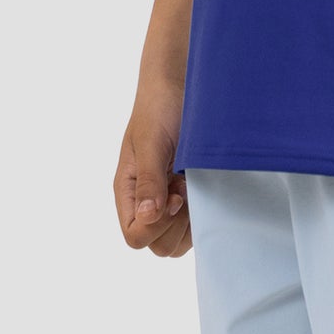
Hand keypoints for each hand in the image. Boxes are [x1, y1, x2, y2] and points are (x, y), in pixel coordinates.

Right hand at [114, 88, 191, 258]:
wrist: (181, 87)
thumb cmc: (160, 109)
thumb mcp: (151, 143)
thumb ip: (149, 180)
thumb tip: (147, 217)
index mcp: (129, 191)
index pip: (135, 236)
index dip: (156, 226)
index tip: (174, 195)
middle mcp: (146, 202)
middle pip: (157, 246)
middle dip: (175, 225)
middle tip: (185, 190)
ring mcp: (168, 202)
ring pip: (178, 242)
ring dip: (191, 222)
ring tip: (193, 185)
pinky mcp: (190, 198)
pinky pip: (195, 227)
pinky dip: (203, 216)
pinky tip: (203, 186)